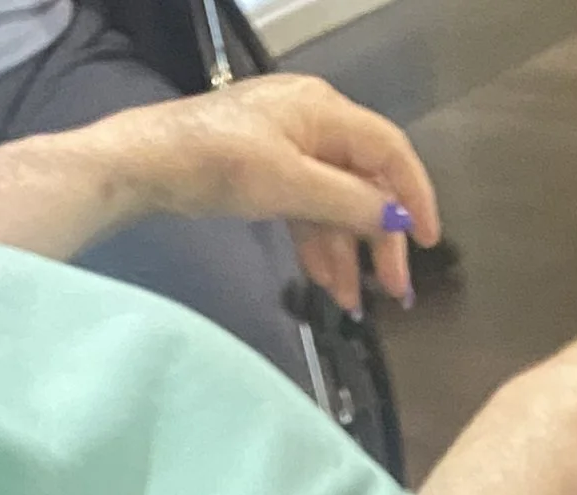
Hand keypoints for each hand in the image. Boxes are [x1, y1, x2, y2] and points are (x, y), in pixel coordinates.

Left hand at [119, 76, 438, 312]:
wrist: (147, 164)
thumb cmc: (215, 162)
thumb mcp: (288, 185)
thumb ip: (348, 202)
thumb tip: (394, 218)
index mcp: (323, 111)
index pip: (389, 151)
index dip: (415, 196)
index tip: (429, 242)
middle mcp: (313, 122)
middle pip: (366, 182)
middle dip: (379, 239)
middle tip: (393, 290)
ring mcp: (290, 146)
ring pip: (337, 203)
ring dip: (347, 253)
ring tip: (351, 301)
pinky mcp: (268, 169)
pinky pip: (309, 208)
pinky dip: (319, 244)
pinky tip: (326, 281)